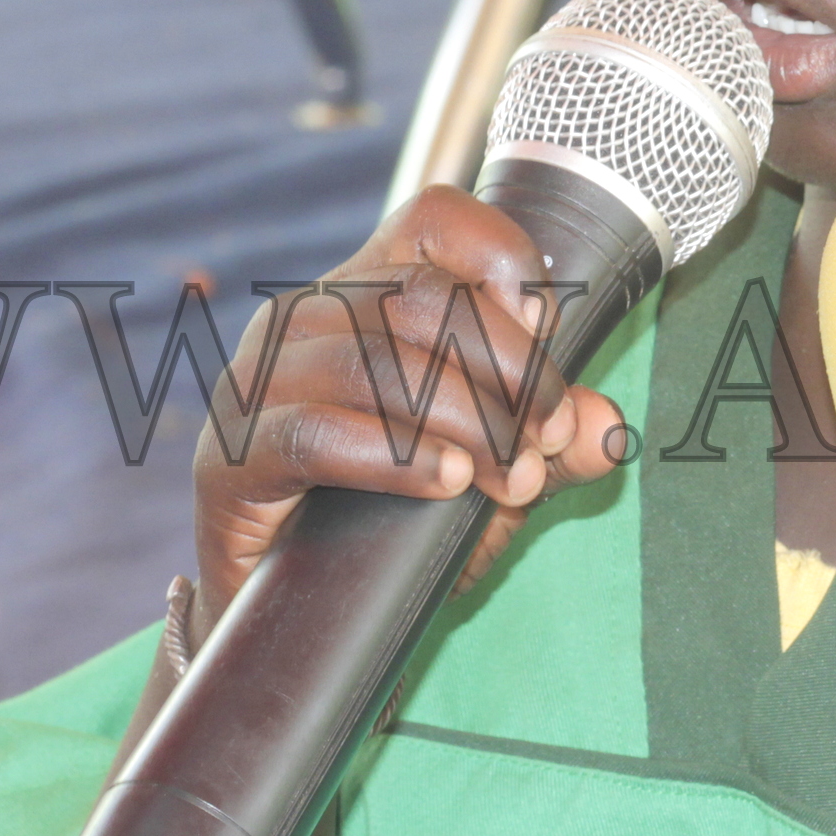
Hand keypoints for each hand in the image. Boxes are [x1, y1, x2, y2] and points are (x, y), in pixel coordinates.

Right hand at [192, 186, 628, 626]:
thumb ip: (552, 442)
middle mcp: (307, 316)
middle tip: (546, 439)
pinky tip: (446, 485)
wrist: (302, 616)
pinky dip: (397, 458)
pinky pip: (315, 435)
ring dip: (467, 423)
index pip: (436, 220)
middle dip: (508, 370)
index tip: (550, 329)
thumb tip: (605, 425)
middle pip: (422, 298)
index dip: (502, 259)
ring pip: (376, 365)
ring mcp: (257, 382)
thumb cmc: (397, 518)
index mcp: (368, 289)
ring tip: (513, 479)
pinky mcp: (230, 458)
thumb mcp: (496, 470)